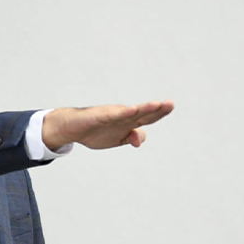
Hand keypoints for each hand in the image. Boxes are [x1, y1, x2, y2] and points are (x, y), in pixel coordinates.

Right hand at [41, 101, 173, 149]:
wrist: (73, 128)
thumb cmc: (96, 131)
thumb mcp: (117, 139)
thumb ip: (131, 138)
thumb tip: (140, 139)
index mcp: (128, 121)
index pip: (147, 117)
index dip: (159, 112)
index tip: (170, 106)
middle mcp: (122, 115)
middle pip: (142, 112)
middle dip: (156, 109)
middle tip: (170, 104)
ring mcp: (111, 115)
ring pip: (130, 112)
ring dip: (143, 109)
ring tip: (156, 105)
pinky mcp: (100, 116)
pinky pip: (113, 115)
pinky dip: (122, 113)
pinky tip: (131, 110)